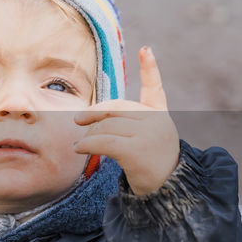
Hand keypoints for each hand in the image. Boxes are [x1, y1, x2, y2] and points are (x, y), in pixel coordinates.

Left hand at [74, 46, 179, 195]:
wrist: (164, 193)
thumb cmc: (149, 165)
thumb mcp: (145, 139)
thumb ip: (128, 123)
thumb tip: (88, 119)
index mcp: (160, 115)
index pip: (155, 88)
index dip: (150, 68)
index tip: (146, 49)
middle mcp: (157, 121)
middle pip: (116, 109)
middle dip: (94, 115)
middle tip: (78, 120)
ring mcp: (148, 134)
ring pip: (107, 126)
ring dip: (88, 134)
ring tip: (79, 144)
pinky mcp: (136, 150)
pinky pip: (103, 141)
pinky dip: (87, 144)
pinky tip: (78, 148)